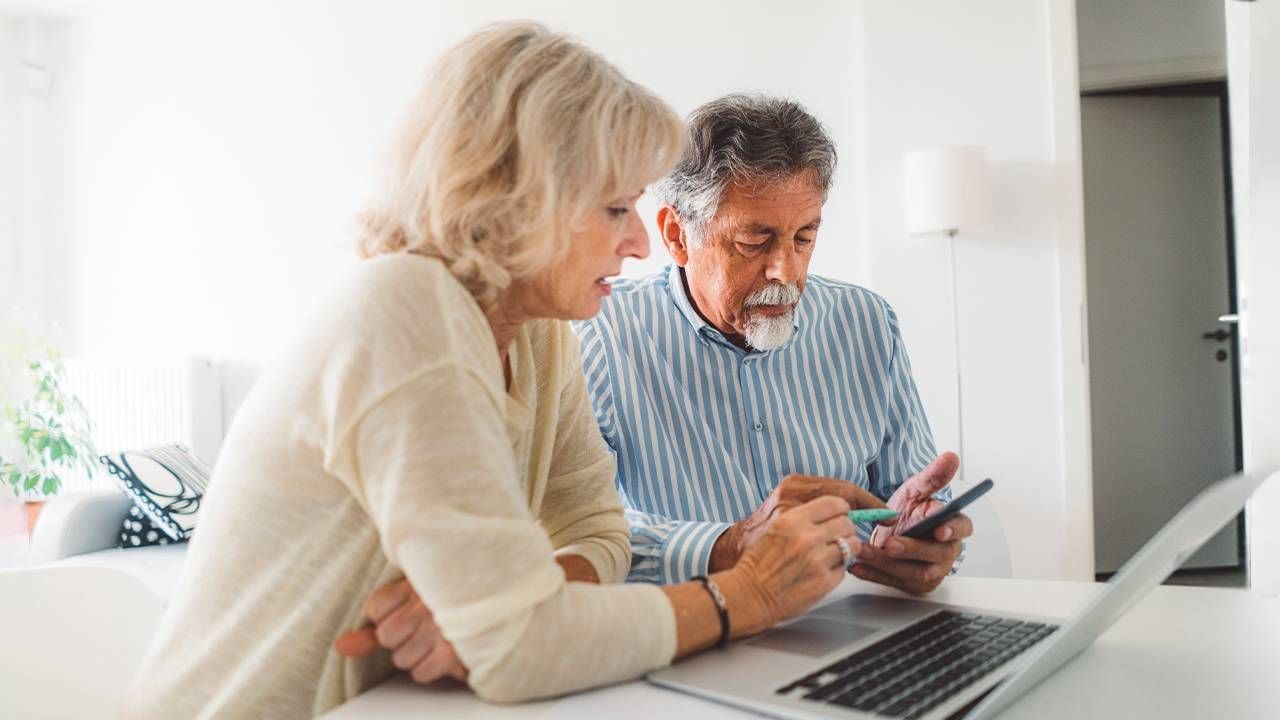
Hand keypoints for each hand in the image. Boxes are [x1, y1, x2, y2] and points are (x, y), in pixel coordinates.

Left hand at [333, 579, 467, 684]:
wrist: (498, 608)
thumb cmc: (452, 605)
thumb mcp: (411, 605)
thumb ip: (372, 629)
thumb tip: (340, 647)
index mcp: (418, 581)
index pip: (375, 608)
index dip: (386, 617)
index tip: (407, 611)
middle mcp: (427, 603)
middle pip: (386, 636)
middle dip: (402, 639)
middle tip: (425, 627)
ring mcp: (440, 628)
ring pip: (401, 658)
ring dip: (417, 655)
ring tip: (438, 639)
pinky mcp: (452, 652)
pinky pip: (420, 673)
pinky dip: (430, 668)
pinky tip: (445, 652)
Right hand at [725, 495, 859, 633]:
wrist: (749, 594)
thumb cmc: (758, 563)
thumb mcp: (775, 528)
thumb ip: (802, 519)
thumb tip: (830, 514)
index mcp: (792, 520)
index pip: (833, 503)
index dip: (841, 508)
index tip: (841, 513)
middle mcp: (807, 538)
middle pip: (847, 524)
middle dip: (846, 529)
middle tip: (839, 535)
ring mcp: (818, 561)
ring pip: (852, 546)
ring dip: (846, 548)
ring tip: (833, 553)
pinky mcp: (824, 582)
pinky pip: (844, 568)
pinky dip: (837, 568)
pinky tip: (823, 570)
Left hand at [849, 452, 972, 593]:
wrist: (891, 532)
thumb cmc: (909, 512)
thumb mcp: (916, 490)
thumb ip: (932, 477)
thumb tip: (950, 457)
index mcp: (953, 526)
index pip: (962, 528)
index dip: (953, 530)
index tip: (939, 530)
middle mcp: (946, 552)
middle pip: (936, 555)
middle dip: (912, 550)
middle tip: (890, 544)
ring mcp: (932, 571)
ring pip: (912, 572)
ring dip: (886, 563)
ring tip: (863, 552)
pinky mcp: (913, 585)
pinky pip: (893, 582)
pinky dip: (874, 575)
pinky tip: (857, 566)